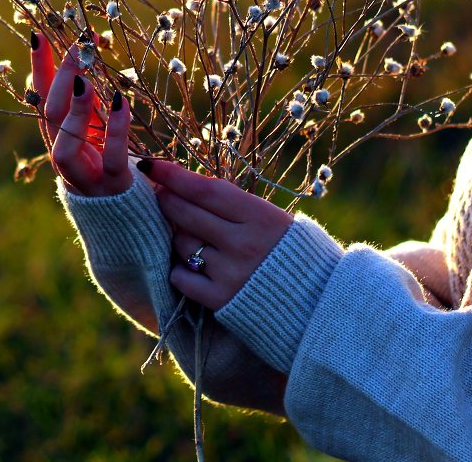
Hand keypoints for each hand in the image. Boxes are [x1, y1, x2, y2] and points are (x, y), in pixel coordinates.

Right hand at [30, 31, 132, 195]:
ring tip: (84, 80)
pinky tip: (122, 101)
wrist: (128, 220)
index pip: (41, 100)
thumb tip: (82, 65)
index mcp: (60, 139)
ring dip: (74, 110)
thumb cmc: (113, 166)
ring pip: (67, 145)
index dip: (38, 69)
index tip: (39, 34)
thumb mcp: (98, 132)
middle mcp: (65, 157)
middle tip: (76, 51)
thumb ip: (89, 106)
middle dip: (58, 82)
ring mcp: (86, 174)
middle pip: (50, 118)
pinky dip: (116, 129)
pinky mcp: (113, 186)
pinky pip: (112, 158)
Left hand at [142, 159, 292, 309]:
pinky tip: (192, 266)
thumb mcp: (273, 220)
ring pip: (180, 243)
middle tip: (161, 195)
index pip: (205, 190)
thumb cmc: (292, 253)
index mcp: (260, 217)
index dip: (173, 175)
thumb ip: (235, 206)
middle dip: (166, 199)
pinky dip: (180, 269)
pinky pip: (180, 276)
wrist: (319, 304)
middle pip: (186, 213)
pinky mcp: (220, 301)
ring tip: (190, 235)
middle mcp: (243, 243)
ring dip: (177, 235)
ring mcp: (230, 273)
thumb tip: (189, 186)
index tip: (152, 165)